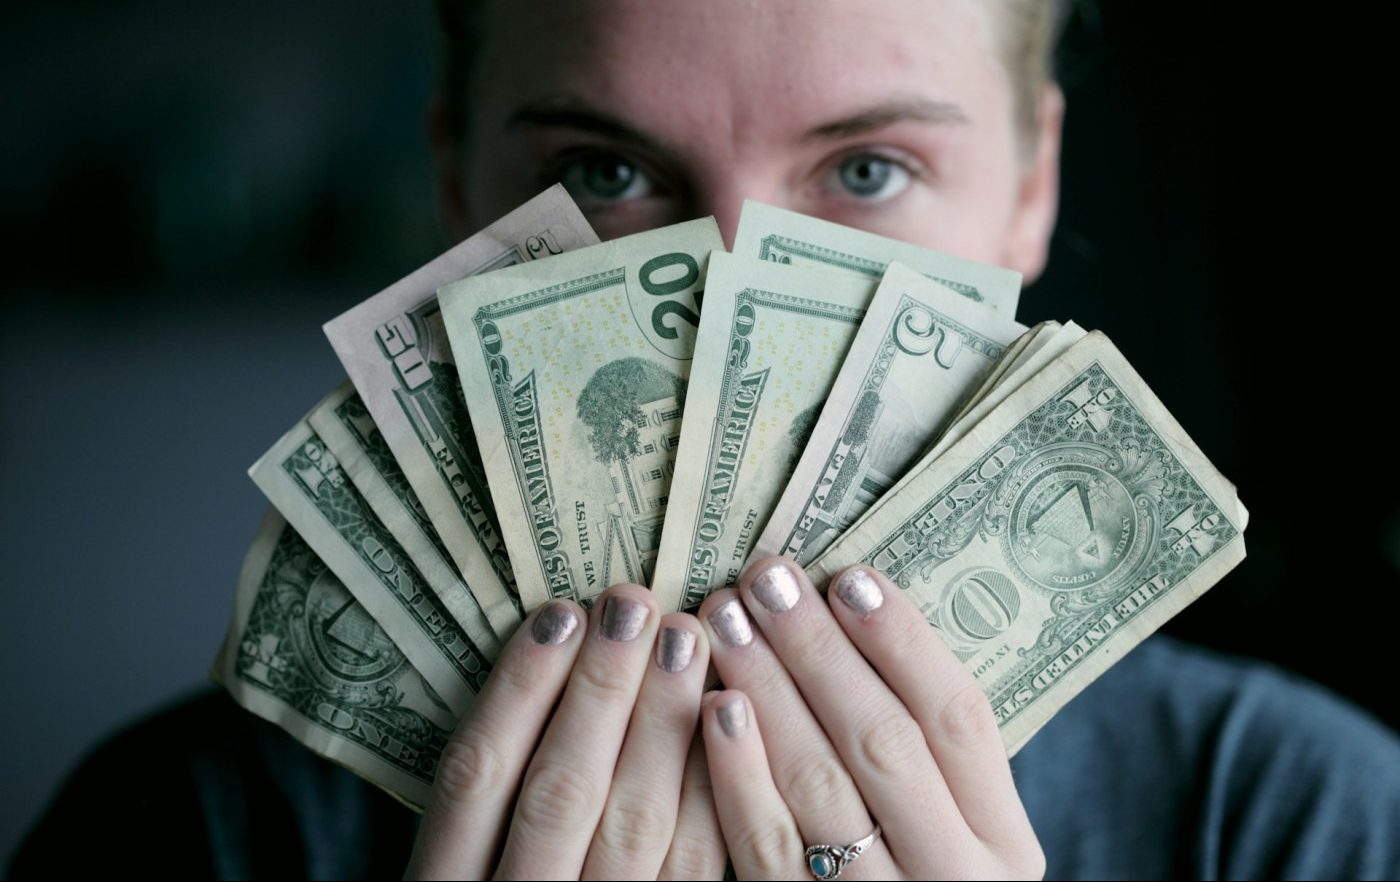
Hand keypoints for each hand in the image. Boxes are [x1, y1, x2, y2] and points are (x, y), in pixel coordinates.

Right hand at [405, 582, 725, 879]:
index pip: (476, 775)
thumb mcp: (459, 863)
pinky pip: (694, 866)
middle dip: (602, 689)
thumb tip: (554, 649)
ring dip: (662, 726)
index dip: (519, 689)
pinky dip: (707, 789)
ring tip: (685, 639)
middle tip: (636, 603)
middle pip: (560, 789)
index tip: (560, 614)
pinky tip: (721, 719)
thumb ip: (490, 789)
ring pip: (633, 825)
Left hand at [697, 559, 1045, 879]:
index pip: (959, 719)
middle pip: (884, 742)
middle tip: (766, 580)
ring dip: (768, 690)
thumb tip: (852, 612)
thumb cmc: (915, 873)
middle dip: (819, 651)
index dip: (903, 641)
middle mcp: (954, 877)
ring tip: (726, 620)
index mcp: (1004, 841)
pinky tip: (713, 707)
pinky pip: (765, 845)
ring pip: (820, 786)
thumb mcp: (953, 825)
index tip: (848, 575)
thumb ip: (922, 751)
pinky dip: (737, 771)